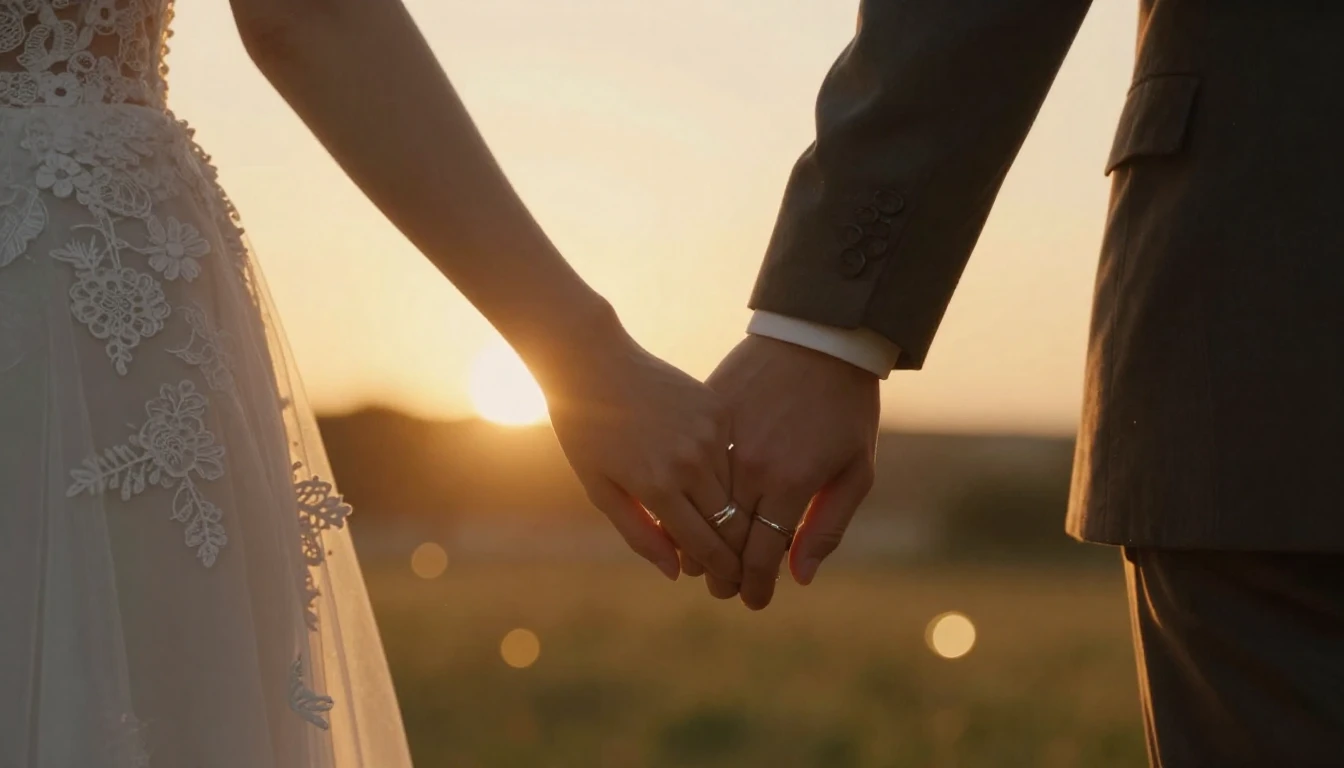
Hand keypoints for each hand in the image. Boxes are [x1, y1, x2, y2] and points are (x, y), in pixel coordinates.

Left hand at [536, 321, 740, 583]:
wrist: (593, 363)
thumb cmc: (586, 432)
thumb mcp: (601, 490)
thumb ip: (640, 533)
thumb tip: (676, 572)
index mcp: (658, 487)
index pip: (703, 543)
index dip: (720, 568)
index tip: (730, 583)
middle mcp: (690, 461)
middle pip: (728, 521)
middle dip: (734, 548)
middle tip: (740, 568)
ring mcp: (708, 432)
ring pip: (734, 488)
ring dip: (731, 510)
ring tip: (731, 527)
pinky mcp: (717, 408)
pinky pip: (731, 453)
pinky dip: (725, 470)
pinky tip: (712, 475)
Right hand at [702, 335, 879, 608]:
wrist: (818, 338)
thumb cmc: (847, 407)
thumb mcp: (856, 470)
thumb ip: (827, 526)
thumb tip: (798, 577)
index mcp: (790, 483)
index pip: (760, 554)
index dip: (754, 585)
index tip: (752, 601)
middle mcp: (750, 466)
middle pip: (724, 538)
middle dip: (722, 573)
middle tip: (724, 590)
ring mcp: (724, 440)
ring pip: (700, 506)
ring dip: (700, 539)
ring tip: (704, 561)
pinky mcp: (709, 416)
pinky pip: (694, 467)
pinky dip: (691, 495)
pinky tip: (694, 512)